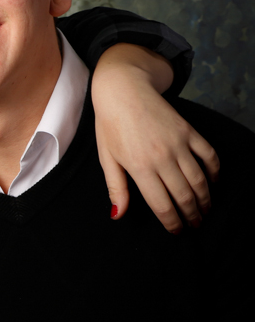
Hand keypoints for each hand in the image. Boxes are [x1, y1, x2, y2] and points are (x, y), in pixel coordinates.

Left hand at [93, 44, 219, 232]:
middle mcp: (162, 158)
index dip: (172, 222)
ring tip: (205, 209)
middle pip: (184, 196)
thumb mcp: (106, 158)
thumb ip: (116, 188)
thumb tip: (118, 215)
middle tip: (195, 224)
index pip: (162, 205)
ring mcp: (178, 144)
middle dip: (192, 215)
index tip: (177, 231)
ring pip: (199, 179)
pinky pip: (209, 155)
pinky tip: (212, 181)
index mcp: (139, 167)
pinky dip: (214, 171)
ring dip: (205, 199)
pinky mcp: (189, 131)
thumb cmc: (110, 126)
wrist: (123, 90)